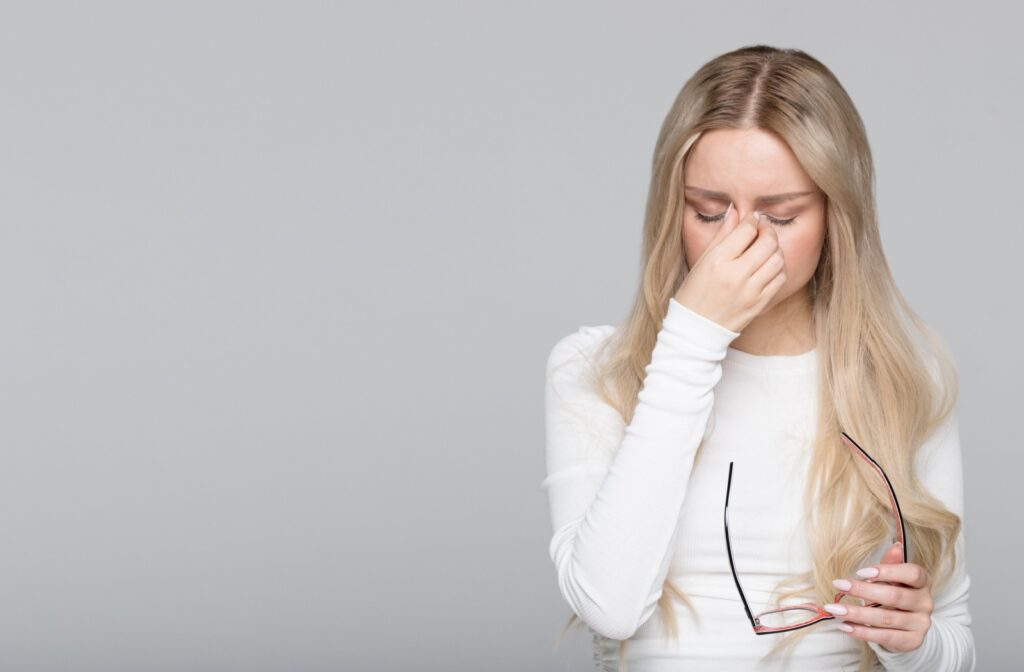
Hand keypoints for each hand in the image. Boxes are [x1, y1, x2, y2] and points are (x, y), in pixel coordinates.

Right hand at [673, 201, 786, 333]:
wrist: (697, 328)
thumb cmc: (694, 292)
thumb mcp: (702, 261)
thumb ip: (721, 235)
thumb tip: (735, 211)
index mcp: (718, 261)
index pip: (746, 230)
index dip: (752, 220)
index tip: (751, 220)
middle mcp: (736, 275)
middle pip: (767, 242)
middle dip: (768, 230)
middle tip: (762, 230)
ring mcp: (750, 291)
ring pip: (778, 259)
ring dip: (775, 249)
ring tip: (765, 249)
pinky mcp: (760, 303)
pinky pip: (780, 278)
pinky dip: (777, 268)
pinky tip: (767, 266)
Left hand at [825, 542, 933, 652]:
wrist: (908, 625)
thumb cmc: (895, 593)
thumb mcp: (894, 577)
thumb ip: (892, 564)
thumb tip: (895, 547)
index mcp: (923, 582)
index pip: (912, 573)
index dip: (887, 571)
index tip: (860, 571)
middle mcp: (925, 602)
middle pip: (894, 596)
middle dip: (863, 590)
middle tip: (839, 585)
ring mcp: (921, 624)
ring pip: (886, 619)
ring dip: (857, 613)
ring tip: (835, 609)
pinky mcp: (912, 642)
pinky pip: (884, 637)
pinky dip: (862, 632)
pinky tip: (844, 626)